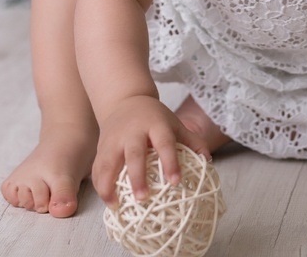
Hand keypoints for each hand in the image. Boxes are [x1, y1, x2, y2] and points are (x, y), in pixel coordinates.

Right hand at [91, 95, 210, 205]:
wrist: (126, 100)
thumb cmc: (155, 117)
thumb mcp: (175, 123)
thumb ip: (192, 141)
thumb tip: (208, 161)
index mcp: (155, 125)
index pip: (164, 143)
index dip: (170, 162)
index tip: (175, 182)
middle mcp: (133, 131)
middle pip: (134, 154)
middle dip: (137, 177)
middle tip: (142, 198)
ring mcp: (114, 139)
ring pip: (108, 162)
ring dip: (109, 184)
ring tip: (115, 205)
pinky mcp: (101, 147)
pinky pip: (97, 167)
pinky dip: (99, 184)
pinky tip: (107, 199)